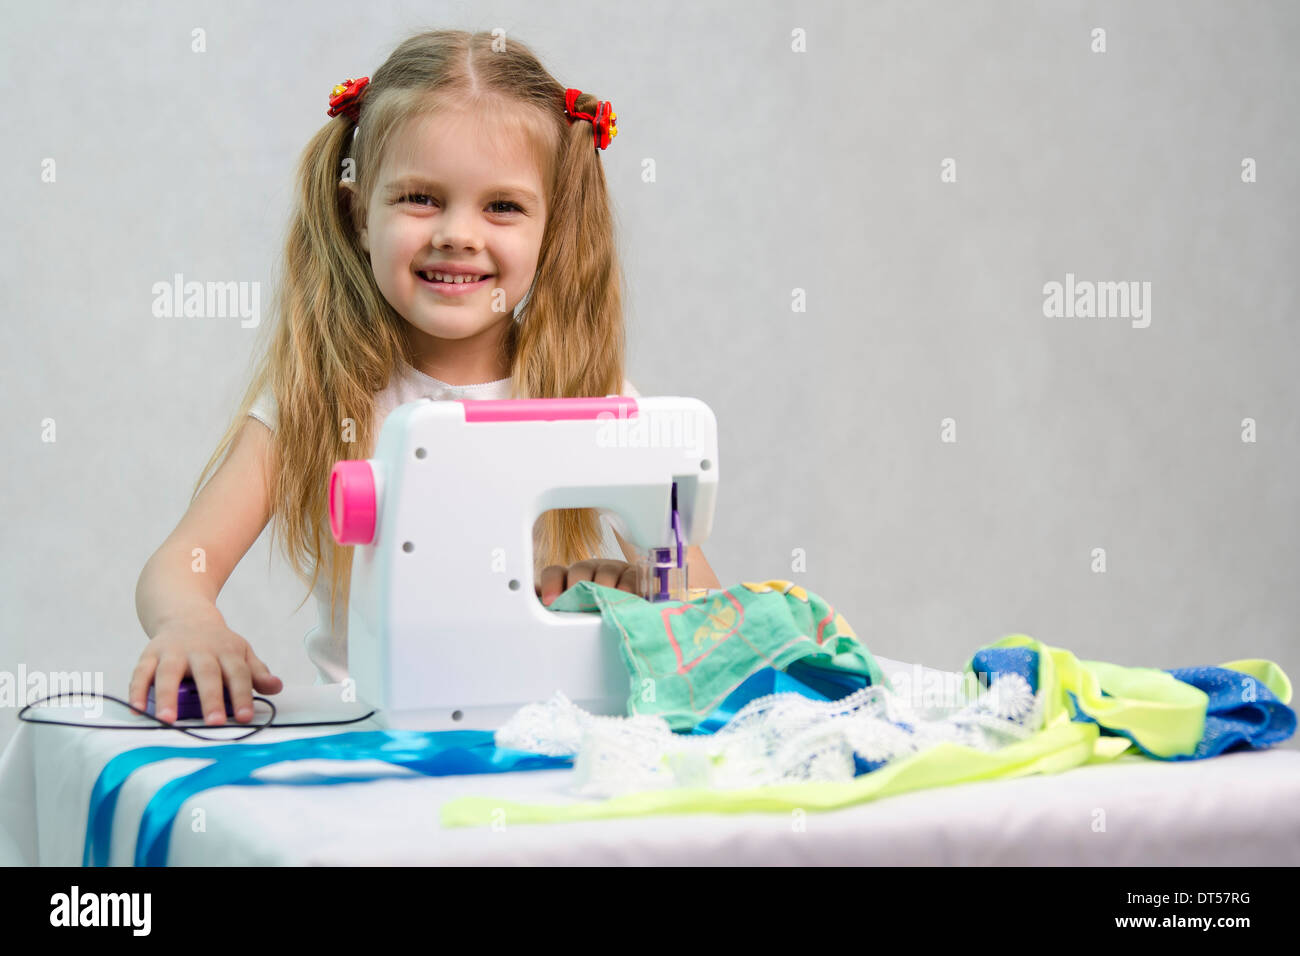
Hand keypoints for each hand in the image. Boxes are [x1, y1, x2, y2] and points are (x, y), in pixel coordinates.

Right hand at [129, 608, 282, 725]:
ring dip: (167, 696)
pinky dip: (137, 691)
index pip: (238, 674)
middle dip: (211, 698)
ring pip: (169, 673)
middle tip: (214, 722)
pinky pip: (141, 672)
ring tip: (168, 720)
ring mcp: (173, 651)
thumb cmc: (218, 643)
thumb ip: (257, 672)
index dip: (243, 695)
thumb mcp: (241, 652)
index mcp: (226, 651)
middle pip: (206, 674)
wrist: (187, 614)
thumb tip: (277, 687)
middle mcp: (200, 650)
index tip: (245, 717)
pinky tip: (137, 710)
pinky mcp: (150, 654)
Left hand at [536, 558, 638, 605]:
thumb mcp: (574, 610)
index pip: (555, 572)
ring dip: (602, 587)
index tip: (550, 601)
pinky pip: (630, 578)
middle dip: (578, 586)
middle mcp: (590, 570)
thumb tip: (534, 610)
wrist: (630, 607)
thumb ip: (555, 610)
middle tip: (578, 604)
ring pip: (605, 573)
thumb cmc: (598, 609)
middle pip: (580, 570)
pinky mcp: (634, 577)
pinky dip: (627, 587)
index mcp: (570, 577)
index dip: (551, 584)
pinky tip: (625, 597)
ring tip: (602, 603)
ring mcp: (613, 570)